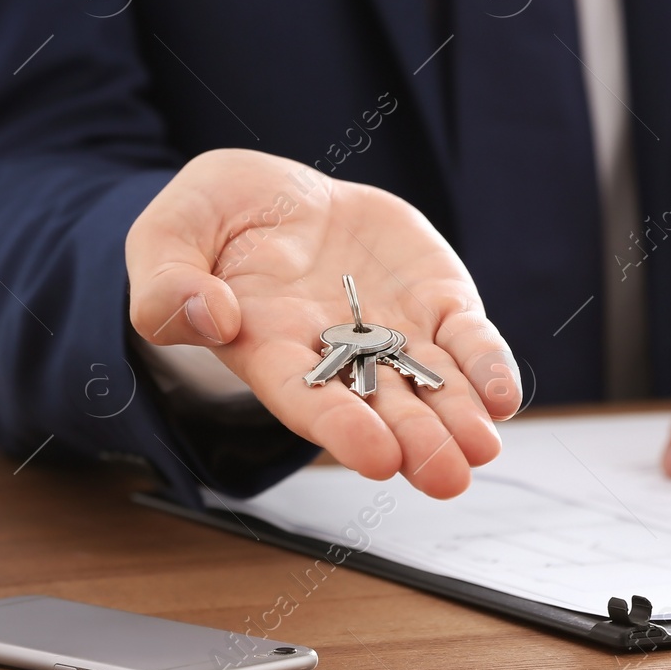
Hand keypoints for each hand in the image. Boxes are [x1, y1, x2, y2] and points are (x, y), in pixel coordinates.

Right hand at [125, 149, 520, 498]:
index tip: (375, 456)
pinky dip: (487, 365)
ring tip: (482, 446)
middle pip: (380, 405)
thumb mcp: (167, 234)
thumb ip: (168, 283)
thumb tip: (209, 315)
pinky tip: (503, 395)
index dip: (340, 426)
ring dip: (459, 418)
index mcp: (267, 347)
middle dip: (416, 441)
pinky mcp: (432, 299)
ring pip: (431, 383)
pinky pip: (466, 338)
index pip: (305, 396)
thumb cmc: (212, 221)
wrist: (274, 194)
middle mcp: (337, 351)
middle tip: (446, 475)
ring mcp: (392, 328)